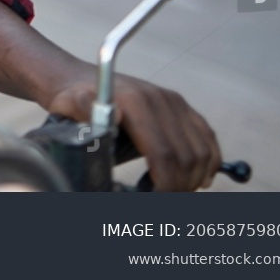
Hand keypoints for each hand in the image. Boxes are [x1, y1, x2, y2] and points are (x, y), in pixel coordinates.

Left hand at [47, 76, 222, 191]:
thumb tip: (114, 118)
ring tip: (178, 191)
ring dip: (195, 177)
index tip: (156, 198)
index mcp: (135, 102)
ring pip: (201, 150)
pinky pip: (207, 136)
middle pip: (186, 155)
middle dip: (180, 185)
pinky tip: (201, 178)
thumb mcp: (69, 104)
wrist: (79, 79)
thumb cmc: (74, 98)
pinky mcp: (181, 105)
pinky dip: (210, 161)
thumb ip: (85, 110)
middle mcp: (160, 99)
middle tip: (166, 200)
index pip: (163, 153)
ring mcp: (174, 101)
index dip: (166, 183)